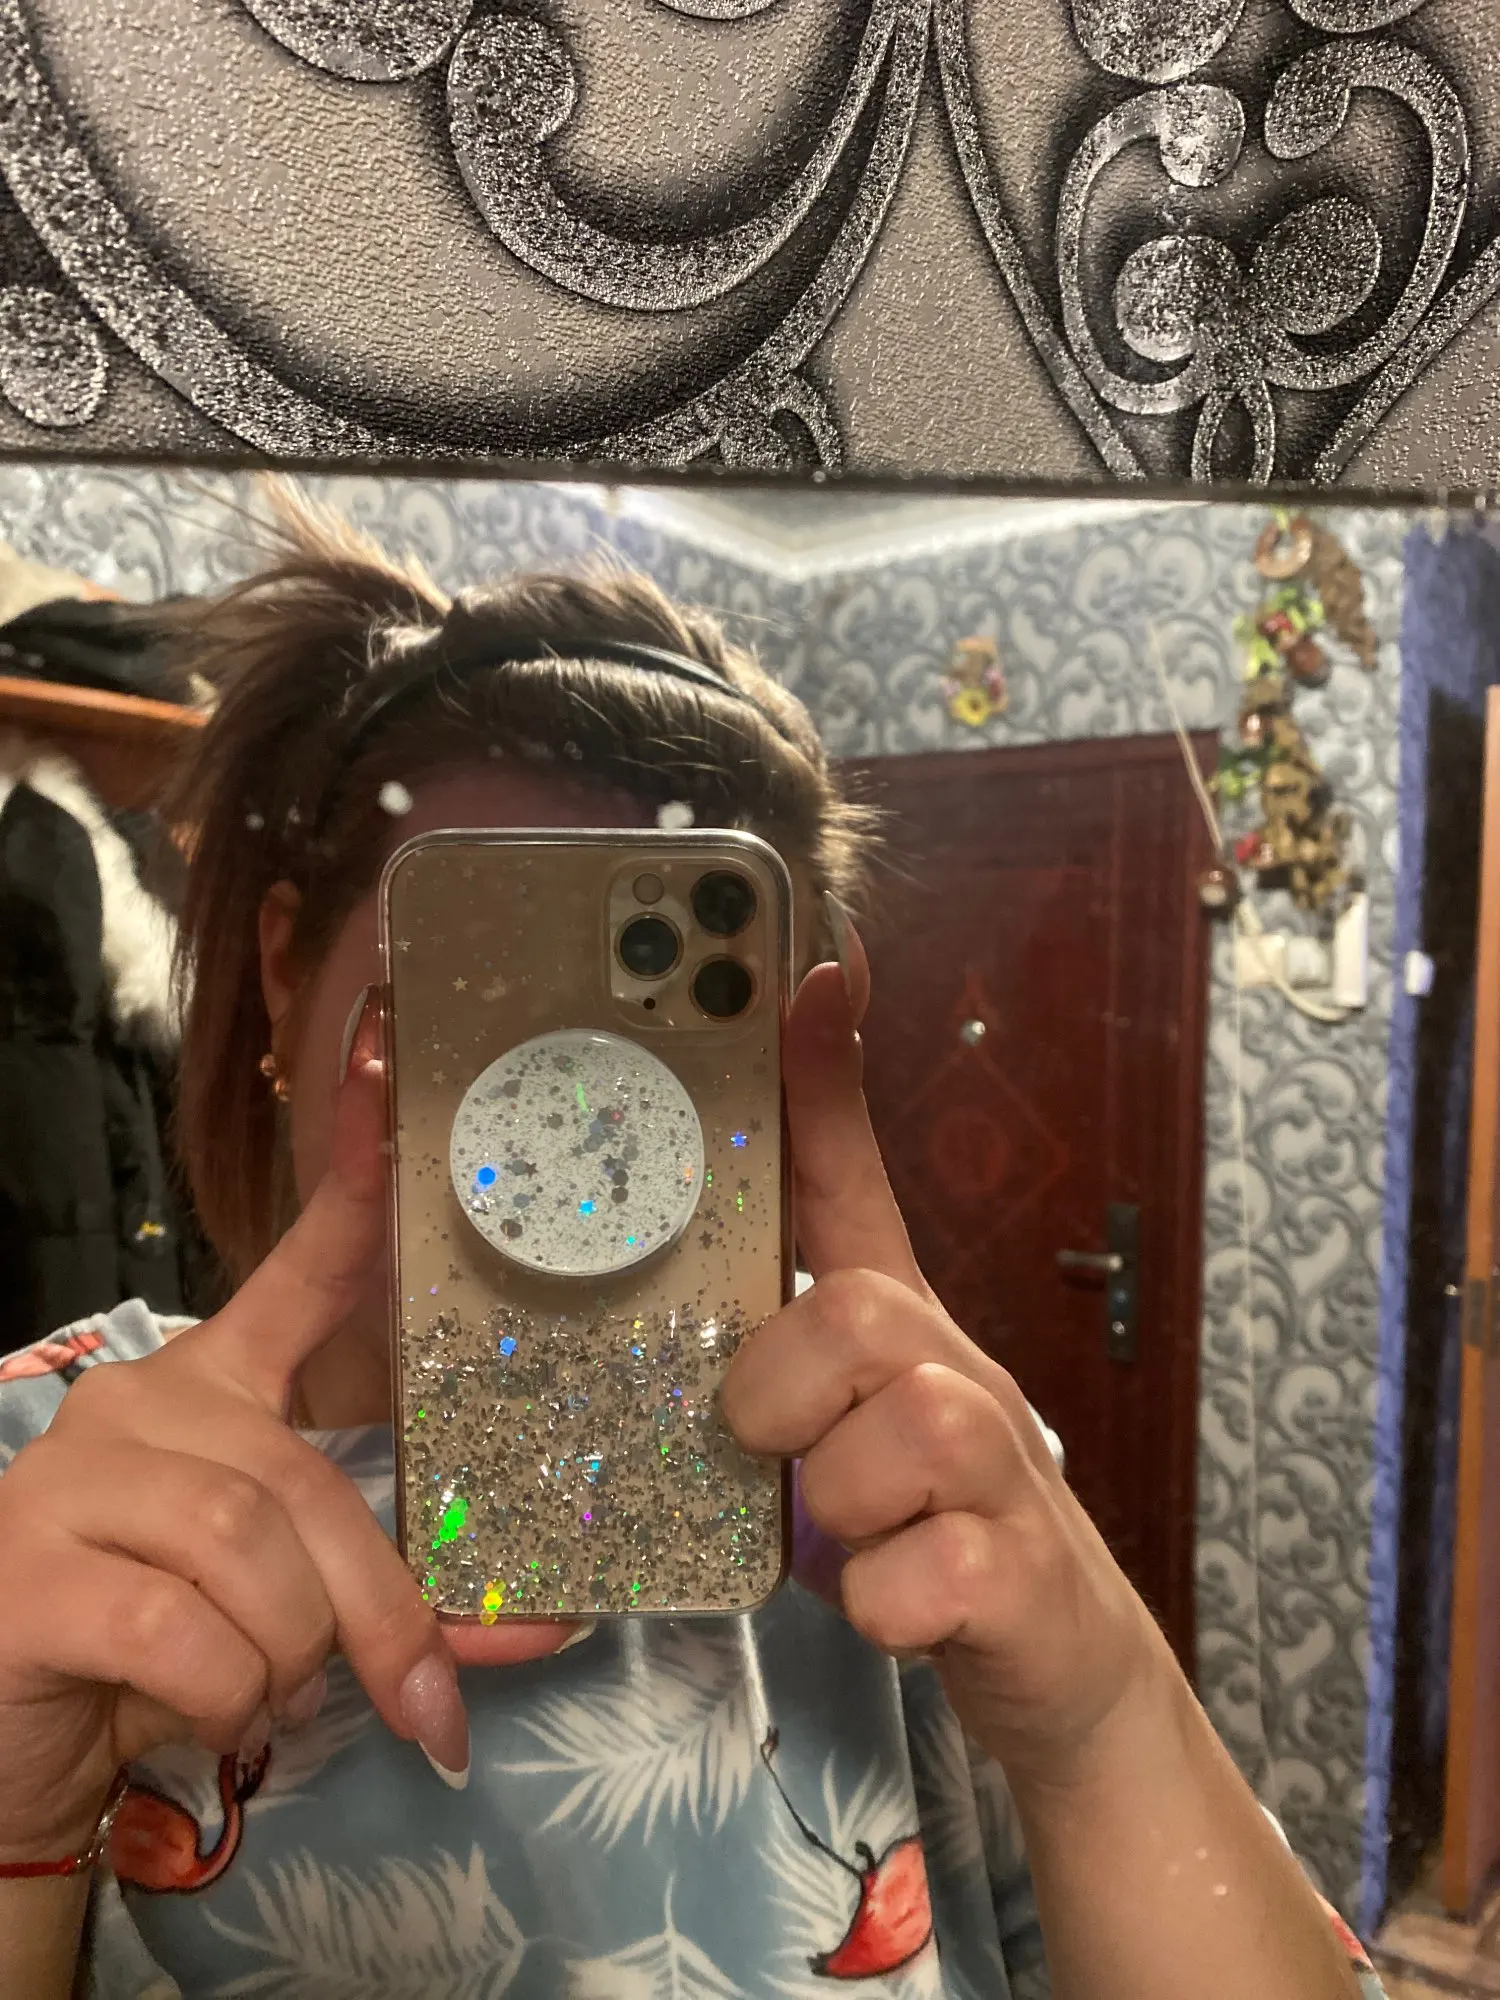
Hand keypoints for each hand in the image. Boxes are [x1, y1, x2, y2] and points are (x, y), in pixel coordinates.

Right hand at [0, 1013, 571, 1863]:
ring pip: (252, 1552)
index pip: (300, 1265)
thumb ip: (405, 1598)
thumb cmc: (158, 1651)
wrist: (7, 1735)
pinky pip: (185, 1631)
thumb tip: (552, 1621)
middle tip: (411, 1694)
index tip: (382, 1053)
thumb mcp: (293, 1609)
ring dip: (288, 1656)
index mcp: (215, 1386)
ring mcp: (75, 1477)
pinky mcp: (28, 1572)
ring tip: (262, 1696)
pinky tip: (199, 1713)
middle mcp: (142, 1400)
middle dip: (374, 1609)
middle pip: (304, 1481)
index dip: (352, 1172)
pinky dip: (226, 1694)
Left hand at [722, 926, 1167, 1785]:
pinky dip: (879, 1603)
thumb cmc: (922, 1515)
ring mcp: (1004, 1473)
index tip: (810, 963)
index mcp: (904, 1325)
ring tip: (848, 1536)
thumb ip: (780, 1332)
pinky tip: (894, 1602)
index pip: (855, 1178)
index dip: (824, 1078)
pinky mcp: (1017, 1578)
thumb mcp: (843, 1412)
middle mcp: (963, 1371)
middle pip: (858, 1311)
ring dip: (834, 1505)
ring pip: (895, 1437)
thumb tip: (717, 1254)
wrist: (1058, 1657)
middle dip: (785, 1389)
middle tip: (772, 1448)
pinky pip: (914, 1577)